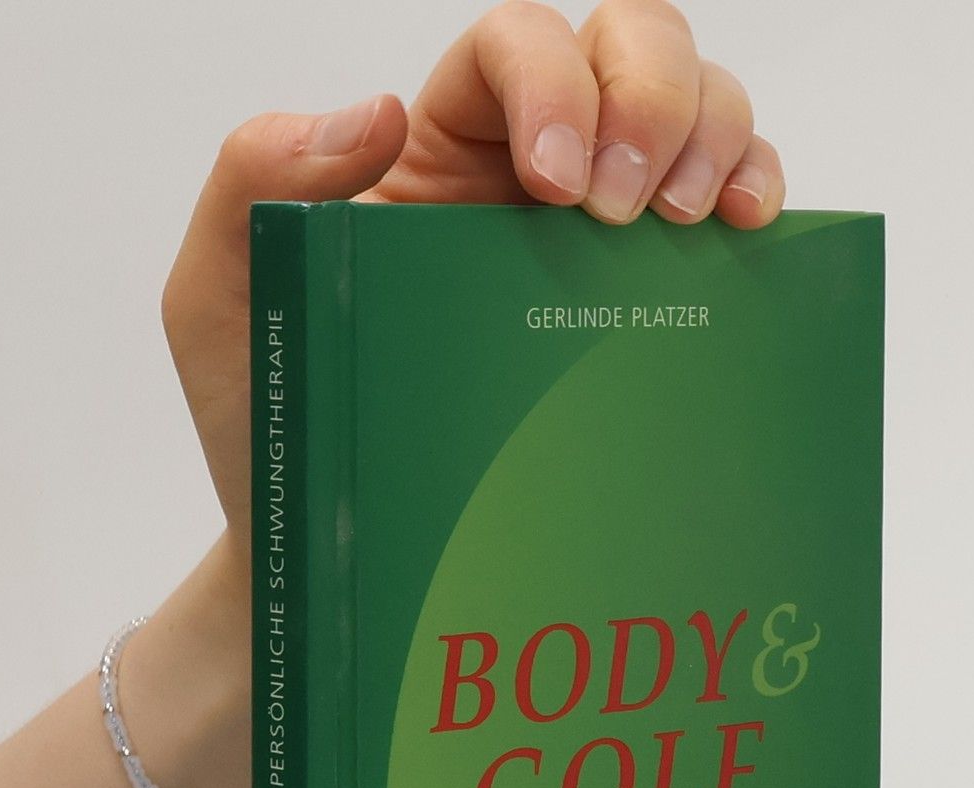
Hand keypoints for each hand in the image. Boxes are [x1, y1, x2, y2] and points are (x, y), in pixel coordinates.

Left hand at [162, 0, 784, 539]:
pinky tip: (746, 232)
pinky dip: (756, 187)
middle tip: (631, 210)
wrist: (336, 552)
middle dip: (653, 99)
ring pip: (693, 106)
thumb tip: (373, 112)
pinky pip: (723, 203)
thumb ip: (253, 181)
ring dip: (714, 136)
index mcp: (430, 154)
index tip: (561, 184)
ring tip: (691, 223)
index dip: (556, 81)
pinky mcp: (645, 303)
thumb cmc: (275, 428)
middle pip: (625, 47)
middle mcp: (521, 174)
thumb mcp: (217, 301)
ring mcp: (595, 236)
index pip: (513, 47)